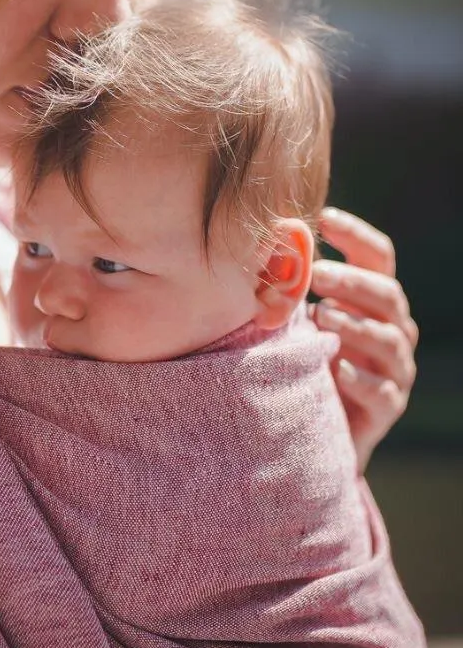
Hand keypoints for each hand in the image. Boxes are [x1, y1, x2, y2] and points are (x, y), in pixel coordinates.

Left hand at [310, 207, 418, 473]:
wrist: (307, 429)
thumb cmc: (295, 360)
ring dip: (355, 326)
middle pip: (388, 295)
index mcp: (370, 301)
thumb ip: (287, 288)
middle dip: (353, 282)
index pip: (378, 258)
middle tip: (318, 275)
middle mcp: (390, 330)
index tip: (324, 218)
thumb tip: (254, 242)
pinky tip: (338, 369)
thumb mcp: (293, 320)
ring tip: (323, 317)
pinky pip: (382, 392)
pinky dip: (361, 379)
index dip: (357, 235)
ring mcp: (393, 370)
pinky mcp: (386, 409)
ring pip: (389, 340)